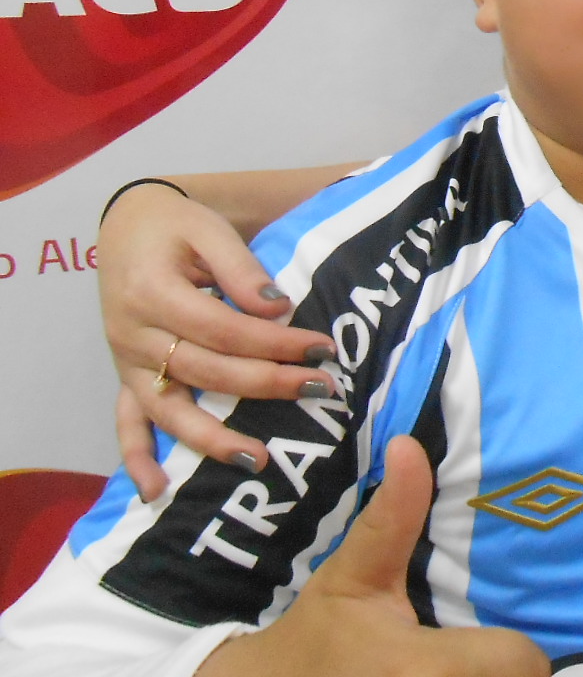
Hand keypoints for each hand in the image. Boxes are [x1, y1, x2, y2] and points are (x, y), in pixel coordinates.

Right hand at [99, 182, 336, 497]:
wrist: (129, 226)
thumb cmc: (178, 227)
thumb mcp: (209, 231)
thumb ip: (240, 267)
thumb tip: (276, 307)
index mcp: (153, 293)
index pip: (224, 329)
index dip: (274, 342)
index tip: (322, 348)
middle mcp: (134, 335)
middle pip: (207, 370)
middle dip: (267, 384)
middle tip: (320, 388)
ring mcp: (127, 362)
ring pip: (169, 409)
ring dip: (213, 439)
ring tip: (258, 460)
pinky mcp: (125, 377)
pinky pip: (125, 423)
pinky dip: (137, 458)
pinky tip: (156, 491)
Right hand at [197, 437, 550, 676]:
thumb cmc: (316, 635)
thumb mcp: (351, 574)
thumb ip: (392, 517)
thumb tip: (408, 446)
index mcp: (422, 666)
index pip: (520, 661)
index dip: (519, 649)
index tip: (500, 633)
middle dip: (505, 670)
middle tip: (487, 648)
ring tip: (475, 666)